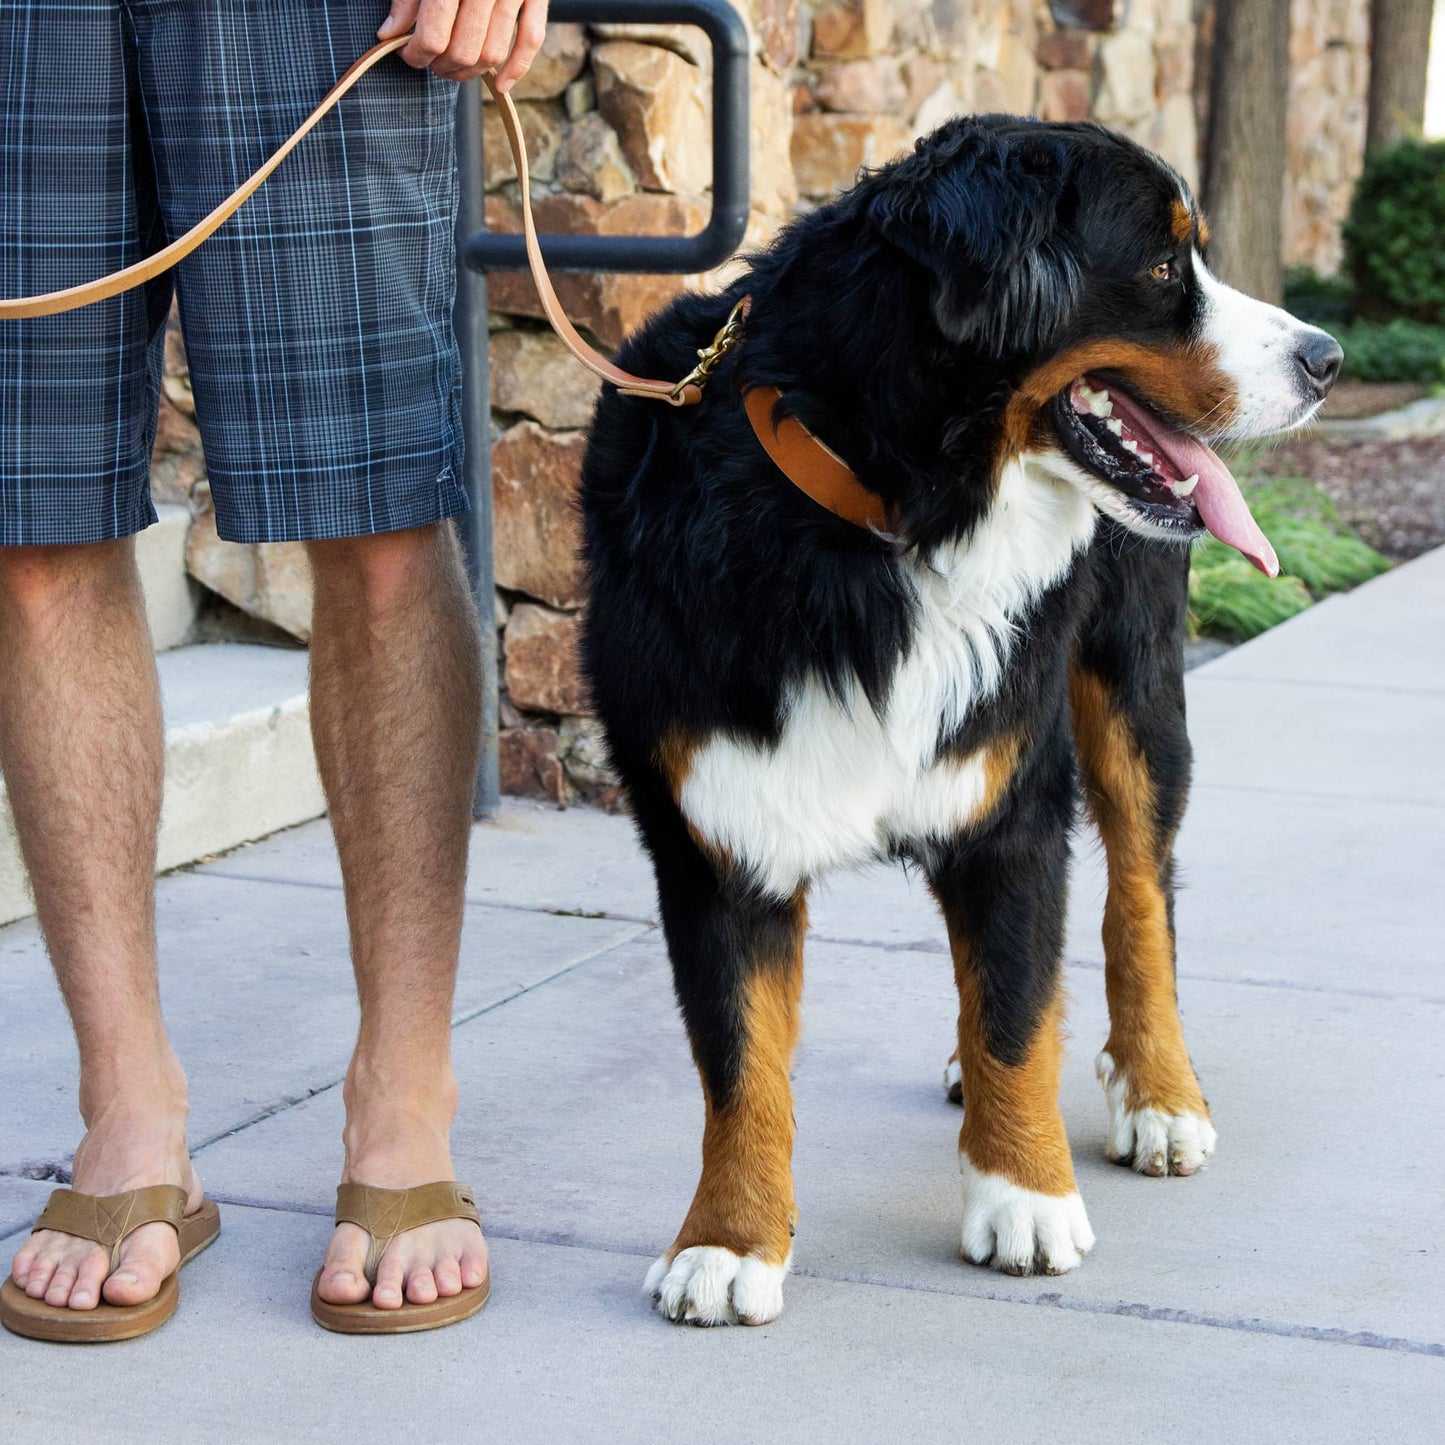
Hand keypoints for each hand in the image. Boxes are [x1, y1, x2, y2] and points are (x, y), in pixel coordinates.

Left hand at [379, 0, 548, 90]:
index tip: (408, 54)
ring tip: (454, 68)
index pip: (433, 37)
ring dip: (471, 71)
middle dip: (442, 66)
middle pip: (463, 51)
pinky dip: (516, 69)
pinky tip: (499, 84)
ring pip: (492, 53)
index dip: (416, 55)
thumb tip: (389, 34)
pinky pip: (530, 40)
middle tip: (431, 63)